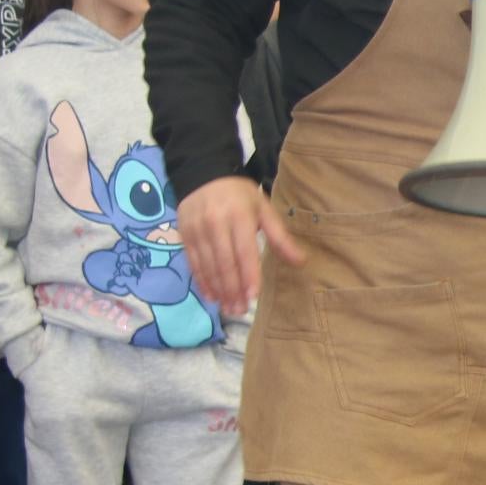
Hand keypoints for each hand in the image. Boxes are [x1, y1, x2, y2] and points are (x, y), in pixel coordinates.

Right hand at [178, 175, 302, 320]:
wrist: (203, 174)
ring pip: (208, 266)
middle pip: (224, 263)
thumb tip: (301, 262)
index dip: (248, 275)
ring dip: (218, 290)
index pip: (244, 252)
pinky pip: (193, 262)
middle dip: (232, 289)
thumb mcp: (264, 209)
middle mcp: (215, 225)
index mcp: (239, 217)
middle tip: (239, 310)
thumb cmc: (240, 195)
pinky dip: (202, 281)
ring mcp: (197, 230)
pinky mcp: (184, 234)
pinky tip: (210, 296)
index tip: (253, 296)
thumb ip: (280, 237)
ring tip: (228, 308)